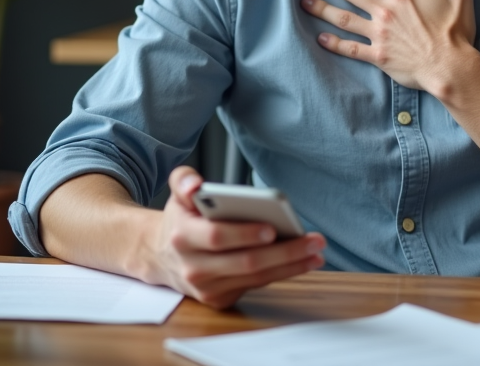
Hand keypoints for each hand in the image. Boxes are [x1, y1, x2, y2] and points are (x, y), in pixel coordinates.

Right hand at [146, 166, 325, 308]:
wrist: (162, 256)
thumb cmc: (181, 220)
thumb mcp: (177, 194)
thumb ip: (184, 180)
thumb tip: (196, 185)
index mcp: (183, 236)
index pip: (216, 237)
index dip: (244, 234)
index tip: (271, 228)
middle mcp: (194, 267)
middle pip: (245, 262)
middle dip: (283, 252)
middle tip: (312, 241)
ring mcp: (207, 287)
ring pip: (256, 277)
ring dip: (291, 265)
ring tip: (316, 252)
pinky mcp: (220, 299)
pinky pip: (257, 285)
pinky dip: (282, 273)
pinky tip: (303, 262)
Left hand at [301, 0, 476, 93]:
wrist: (451, 66)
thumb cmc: (456, 30)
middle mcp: (384, 12)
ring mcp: (378, 35)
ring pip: (344, 18)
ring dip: (322, 9)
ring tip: (303, 1)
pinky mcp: (378, 57)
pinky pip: (351, 49)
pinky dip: (334, 44)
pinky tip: (320, 38)